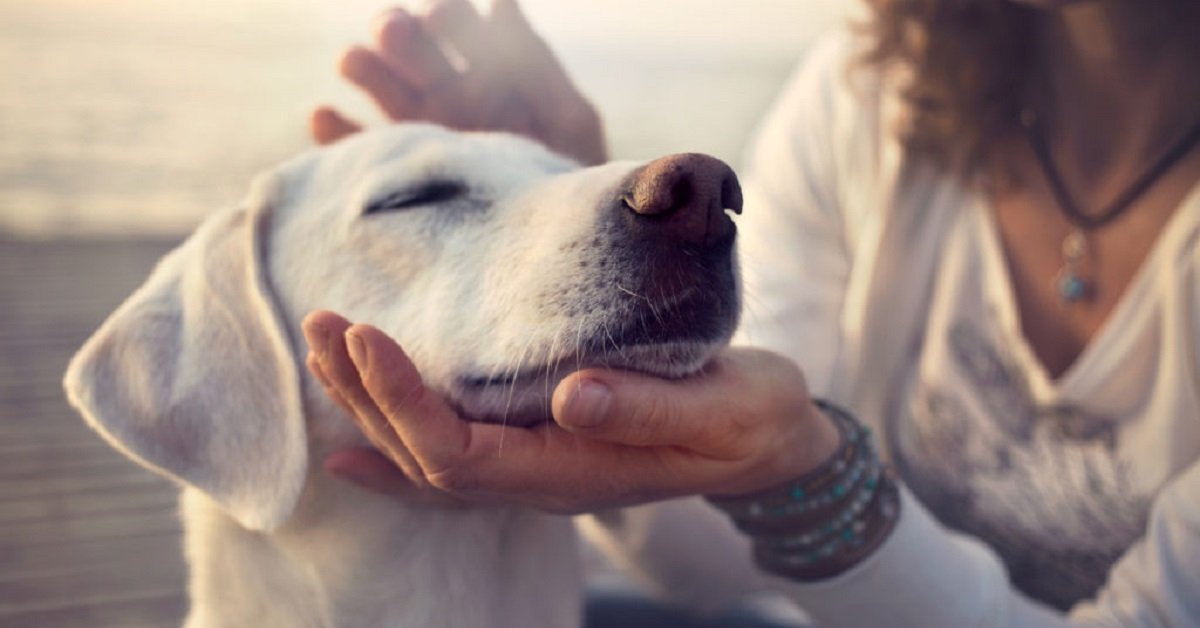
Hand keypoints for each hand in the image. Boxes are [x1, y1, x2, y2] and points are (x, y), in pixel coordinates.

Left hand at [302, 310, 840, 513]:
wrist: (772, 441)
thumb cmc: (753, 419)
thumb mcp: (724, 409)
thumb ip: (649, 408)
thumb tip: (568, 395)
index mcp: (577, 473)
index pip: (462, 452)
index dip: (405, 401)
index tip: (367, 337)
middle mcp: (543, 481)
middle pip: (427, 457)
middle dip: (366, 395)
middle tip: (322, 325)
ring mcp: (538, 471)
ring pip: (430, 458)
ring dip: (370, 409)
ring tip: (323, 353)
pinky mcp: (542, 449)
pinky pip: (452, 463)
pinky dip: (394, 449)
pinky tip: (348, 444)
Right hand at [310, 0, 606, 165]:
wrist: (552, 247)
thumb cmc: (568, 179)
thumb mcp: (568, 121)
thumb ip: (538, 67)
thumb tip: (501, 3)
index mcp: (487, 70)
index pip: (458, 25)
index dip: (446, 17)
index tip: (439, 19)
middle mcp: (445, 92)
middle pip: (409, 45)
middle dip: (398, 32)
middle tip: (393, 32)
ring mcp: (415, 129)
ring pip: (376, 83)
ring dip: (362, 65)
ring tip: (353, 61)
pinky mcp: (392, 171)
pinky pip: (351, 148)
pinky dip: (333, 131)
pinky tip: (325, 117)